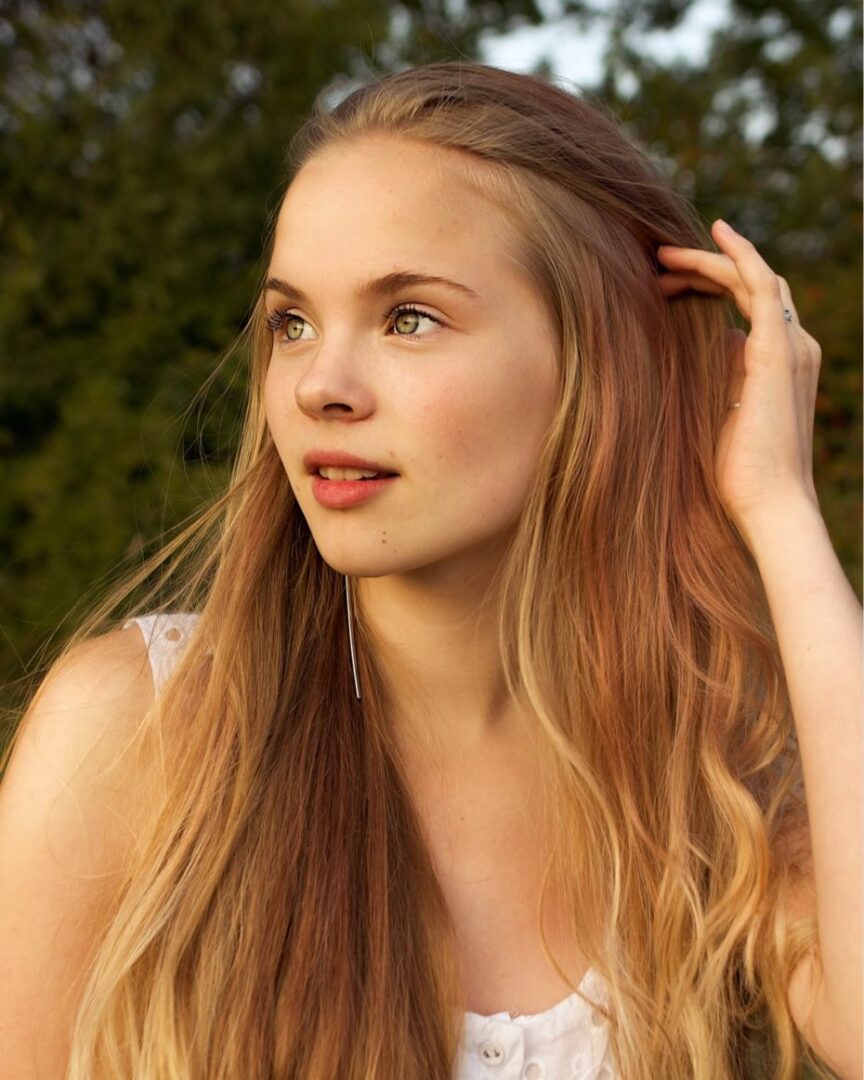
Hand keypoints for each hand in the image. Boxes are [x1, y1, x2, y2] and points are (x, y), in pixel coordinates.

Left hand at [656, 219, 821, 548]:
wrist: (768, 504)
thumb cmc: (739, 474)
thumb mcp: (721, 415)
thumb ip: (719, 379)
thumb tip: (703, 350)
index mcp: (780, 362)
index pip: (749, 305)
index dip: (708, 285)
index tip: (665, 282)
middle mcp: (794, 347)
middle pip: (751, 285)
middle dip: (704, 268)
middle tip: (655, 264)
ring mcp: (791, 346)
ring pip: (755, 278)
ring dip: (710, 260)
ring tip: (662, 254)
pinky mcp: (778, 351)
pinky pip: (761, 286)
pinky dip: (739, 255)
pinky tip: (715, 235)